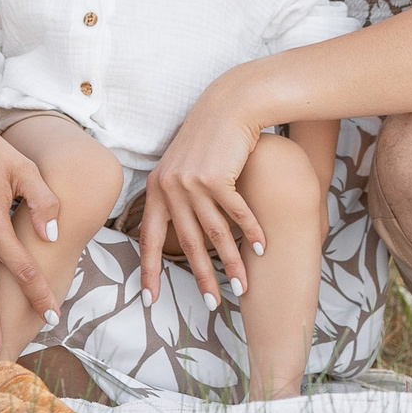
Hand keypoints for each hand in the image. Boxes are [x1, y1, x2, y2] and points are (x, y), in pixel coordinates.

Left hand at [141, 78, 267, 305]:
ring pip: (216, 234)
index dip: (149, 271)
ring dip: (232, 263)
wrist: (227, 107)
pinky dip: (252, 233)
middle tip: (212, 304)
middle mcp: (170, 189)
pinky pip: (237, 214)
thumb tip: (178, 232)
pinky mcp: (218, 177)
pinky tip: (262, 250)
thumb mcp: (181, 167)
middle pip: (188, 244)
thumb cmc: (207, 139)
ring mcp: (194, 183)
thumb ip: (176, 197)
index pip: (150, 239)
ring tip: (242, 287)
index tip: (149, 300)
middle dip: (201, 278)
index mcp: (156, 190)